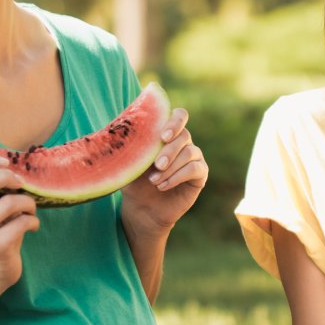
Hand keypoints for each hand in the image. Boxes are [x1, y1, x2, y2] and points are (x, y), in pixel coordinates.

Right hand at [0, 153, 38, 291]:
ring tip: (30, 210)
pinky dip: (32, 221)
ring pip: (6, 203)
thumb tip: (16, 161)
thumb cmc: (0, 232)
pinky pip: (21, 223)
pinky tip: (32, 226)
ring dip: (27, 202)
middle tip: (20, 183)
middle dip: (4, 177)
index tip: (5, 162)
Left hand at [120, 107, 207, 234]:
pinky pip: (194, 169)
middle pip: (184, 135)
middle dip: (169, 150)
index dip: (175, 122)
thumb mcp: (130, 163)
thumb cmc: (135, 182)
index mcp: (168, 132)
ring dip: (170, 167)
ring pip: (189, 153)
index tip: (163, 136)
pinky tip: (163, 186)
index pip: (179, 116)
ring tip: (154, 181)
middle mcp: (183, 142)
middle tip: (157, 165)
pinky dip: (177, 177)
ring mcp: (194, 157)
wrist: (143, 208)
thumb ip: (132, 147)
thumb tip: (125, 135)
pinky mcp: (200, 174)